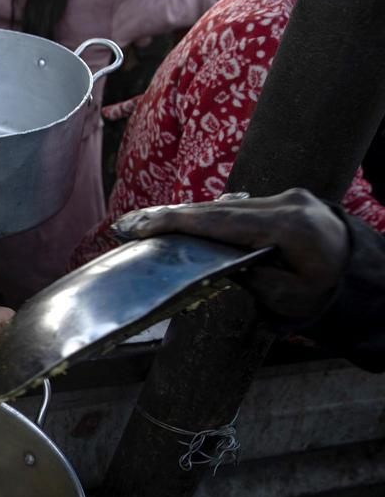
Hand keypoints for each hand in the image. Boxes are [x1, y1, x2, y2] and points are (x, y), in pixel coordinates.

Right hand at [113, 189, 349, 320]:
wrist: (365, 278)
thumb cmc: (326, 294)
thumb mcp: (287, 299)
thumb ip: (249, 279)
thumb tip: (214, 264)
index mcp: (289, 227)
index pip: (221, 221)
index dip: (179, 222)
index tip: (145, 225)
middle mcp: (289, 204)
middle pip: (219, 208)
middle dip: (174, 217)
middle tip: (135, 224)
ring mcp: (290, 198)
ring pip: (227, 206)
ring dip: (191, 216)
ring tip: (151, 223)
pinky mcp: (288, 201)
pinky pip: (241, 208)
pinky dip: (212, 217)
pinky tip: (187, 222)